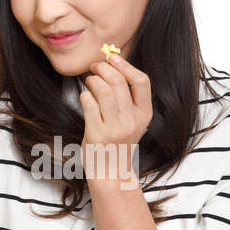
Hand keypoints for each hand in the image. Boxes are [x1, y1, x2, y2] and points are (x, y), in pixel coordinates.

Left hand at [79, 51, 151, 177]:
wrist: (111, 172)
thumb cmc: (119, 142)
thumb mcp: (133, 121)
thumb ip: (128, 98)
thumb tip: (114, 65)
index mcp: (144, 114)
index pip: (141, 82)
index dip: (126, 65)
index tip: (113, 58)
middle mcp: (132, 121)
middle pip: (118, 81)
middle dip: (103, 68)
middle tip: (95, 67)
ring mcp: (115, 128)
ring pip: (103, 90)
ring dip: (93, 80)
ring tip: (89, 81)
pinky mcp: (98, 134)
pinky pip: (89, 104)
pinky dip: (85, 95)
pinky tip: (85, 98)